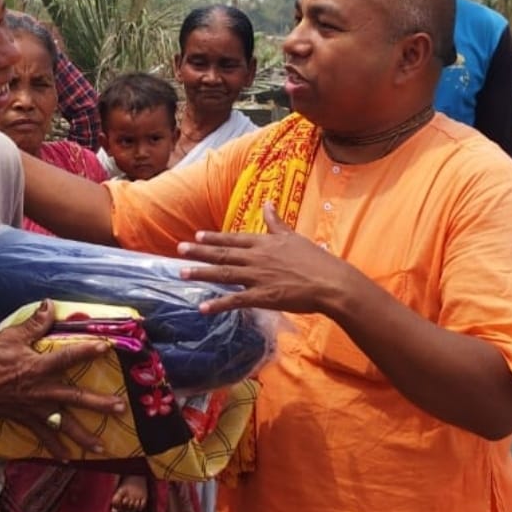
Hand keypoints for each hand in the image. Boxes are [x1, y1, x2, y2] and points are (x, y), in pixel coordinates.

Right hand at [0, 301, 125, 459]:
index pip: (68, 357)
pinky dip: (56, 449)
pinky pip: (44, 437)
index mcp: (39, 367)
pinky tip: (68, 458)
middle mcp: (42, 391)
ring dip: (84, 437)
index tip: (106, 348)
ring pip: (65, 424)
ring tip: (103, 447)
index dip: (87, 351)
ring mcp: (36, 409)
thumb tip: (50, 304)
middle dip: (100, 404)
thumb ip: (34, 324)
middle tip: (121, 408)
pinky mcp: (28, 421)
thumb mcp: (11, 338)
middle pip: (76, 397)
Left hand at [176, 202, 364, 316]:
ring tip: (181, 272)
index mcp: (264, 243)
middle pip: (223, 254)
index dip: (214, 237)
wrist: (332, 283)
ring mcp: (258, 277)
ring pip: (223, 274)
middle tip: (179, 249)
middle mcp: (256, 258)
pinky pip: (235, 301)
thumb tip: (268, 203)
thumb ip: (276, 222)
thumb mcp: (293, 236)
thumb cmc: (315, 260)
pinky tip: (202, 308)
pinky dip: (218, 305)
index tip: (197, 235)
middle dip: (199, 251)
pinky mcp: (262, 297)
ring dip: (201, 273)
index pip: (234, 238)